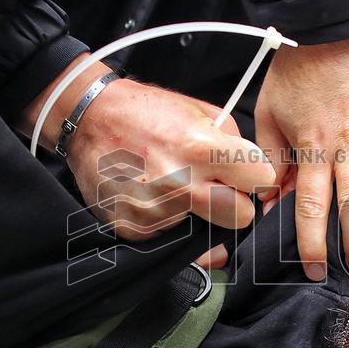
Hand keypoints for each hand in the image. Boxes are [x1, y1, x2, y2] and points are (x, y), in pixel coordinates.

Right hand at [22, 55, 273, 240]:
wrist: (88, 119)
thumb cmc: (145, 112)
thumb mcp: (199, 110)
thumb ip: (233, 141)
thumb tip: (253, 172)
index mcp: (200, 147)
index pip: (260, 180)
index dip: (254, 176)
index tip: (243, 175)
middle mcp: (179, 183)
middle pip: (241, 217)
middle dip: (234, 204)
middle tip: (216, 188)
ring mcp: (155, 211)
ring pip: (205, 230)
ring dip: (196, 212)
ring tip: (173, 184)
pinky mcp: (134, 229)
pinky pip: (171, 237)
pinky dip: (168, 220)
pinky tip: (154, 195)